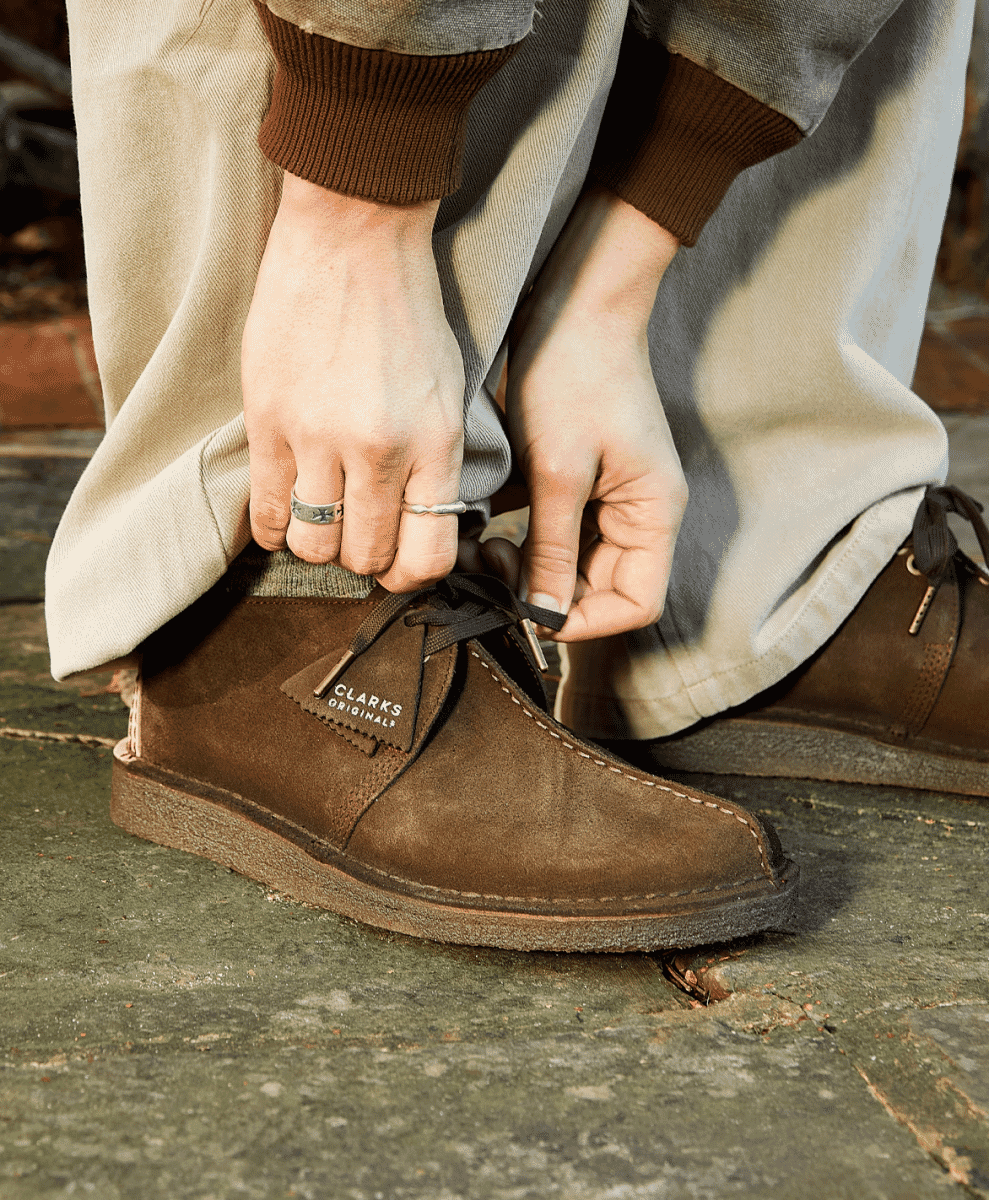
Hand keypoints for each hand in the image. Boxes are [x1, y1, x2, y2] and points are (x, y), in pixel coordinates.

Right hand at [241, 173, 465, 590]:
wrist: (354, 236)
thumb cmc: (408, 313)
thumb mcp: (449, 392)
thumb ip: (437, 464)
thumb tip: (424, 527)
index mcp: (436, 444)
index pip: (427, 555)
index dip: (411, 574)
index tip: (398, 562)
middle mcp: (380, 450)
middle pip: (366, 557)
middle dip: (364, 560)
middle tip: (358, 538)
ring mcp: (319, 437)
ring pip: (314, 544)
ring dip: (318, 544)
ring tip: (321, 520)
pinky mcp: (267, 419)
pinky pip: (265, 511)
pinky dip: (273, 528)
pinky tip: (283, 512)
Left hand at [496, 187, 686, 640]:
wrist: (573, 303)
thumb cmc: (576, 375)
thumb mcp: (558, 471)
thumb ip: (552, 548)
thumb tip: (542, 616)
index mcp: (653, 514)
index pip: (635, 603)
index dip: (583, 621)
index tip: (527, 613)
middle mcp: (640, 514)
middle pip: (600, 589)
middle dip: (546, 592)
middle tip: (491, 569)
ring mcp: (612, 498)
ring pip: (573, 565)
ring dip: (529, 568)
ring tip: (483, 549)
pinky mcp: (582, 482)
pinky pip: (557, 532)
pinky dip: (523, 539)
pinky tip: (484, 526)